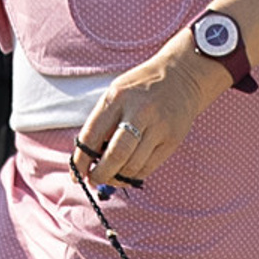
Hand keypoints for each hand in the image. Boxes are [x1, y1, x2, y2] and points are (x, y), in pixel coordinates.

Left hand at [73, 45, 224, 187]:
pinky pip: (148, 168)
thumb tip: (88, 160)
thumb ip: (102, 122)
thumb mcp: (117, 94)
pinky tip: (127, 173)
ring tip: (110, 177)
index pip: (92, 135)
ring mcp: (159, 127)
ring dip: (117, 178)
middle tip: (94, 181)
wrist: (182, 77)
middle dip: (100, 174)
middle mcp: (139, 111)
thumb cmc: (141, 88)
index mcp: (118, 98)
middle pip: (116, 155)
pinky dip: (133, 176)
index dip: (80, 160)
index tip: (76, 174)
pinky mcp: (172, 140)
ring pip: (132, 166)